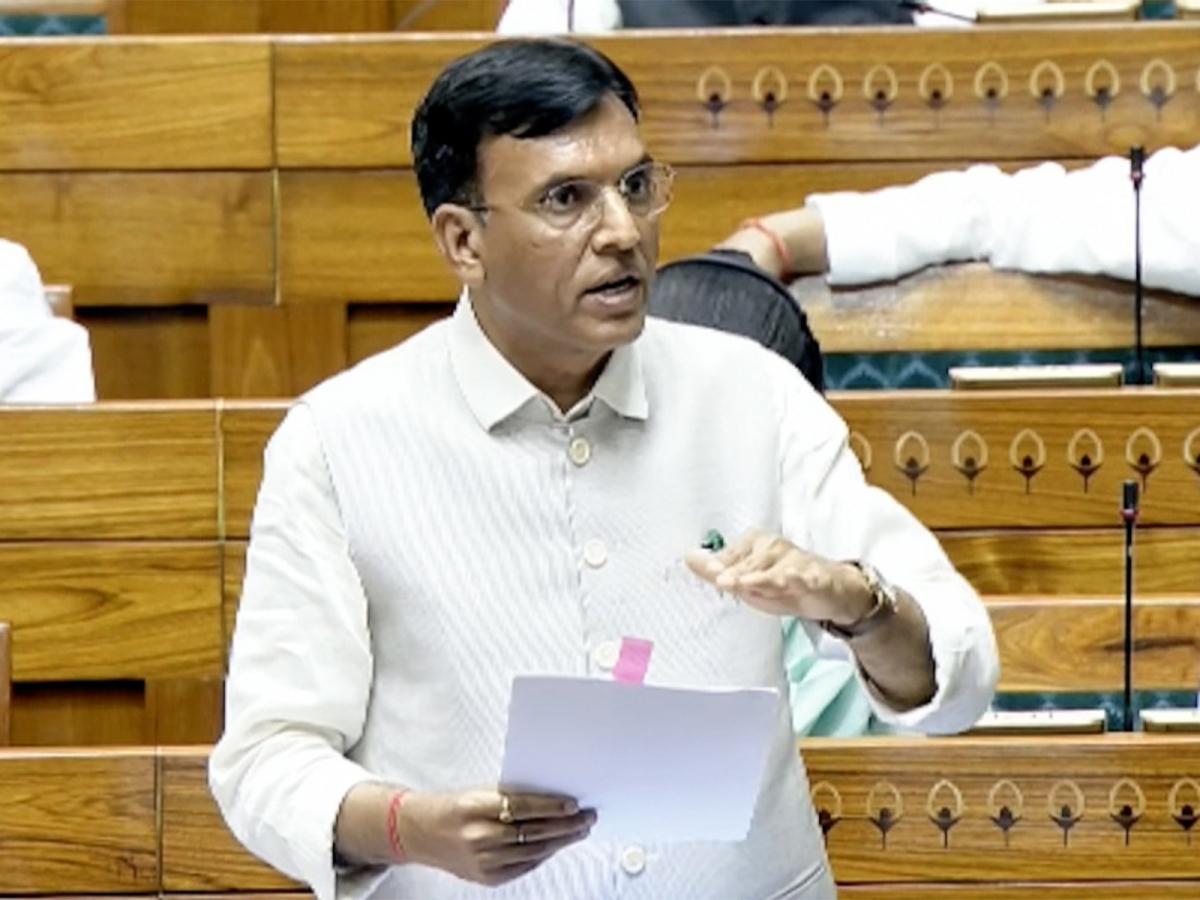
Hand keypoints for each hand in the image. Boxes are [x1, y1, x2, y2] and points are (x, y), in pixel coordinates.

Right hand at [399, 789, 594, 886]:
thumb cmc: (454, 807)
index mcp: (474, 807)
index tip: (572, 803)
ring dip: (560, 841)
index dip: (550, 806)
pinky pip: (523, 867)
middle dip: (564, 825)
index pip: (521, 807)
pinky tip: (557, 846)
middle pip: (532, 832)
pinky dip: (543, 855)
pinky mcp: (486, 878)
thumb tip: (551, 799)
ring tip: (579, 831)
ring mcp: (482, 861)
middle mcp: (478, 836)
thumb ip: (510, 797)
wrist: (422, 833)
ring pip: (532, 851)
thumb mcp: (478, 792)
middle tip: (586, 817)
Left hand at [685, 529, 871, 624]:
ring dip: (763, 578)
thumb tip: (688, 557)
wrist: (829, 590)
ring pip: (777, 572)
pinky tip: (795, 580)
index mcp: (755, 544)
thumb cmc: (781, 581)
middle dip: (738, 573)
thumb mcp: (747, 580)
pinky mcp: (817, 578)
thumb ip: (718, 571)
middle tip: (721, 580)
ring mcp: (797, 562)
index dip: (722, 564)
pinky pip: (809, 578)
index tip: (709, 570)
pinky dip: (803, 579)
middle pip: (753, 565)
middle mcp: (775, 548)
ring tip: (746, 584)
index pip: (734, 556)